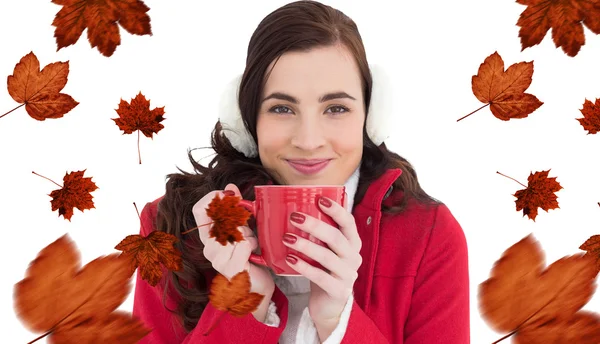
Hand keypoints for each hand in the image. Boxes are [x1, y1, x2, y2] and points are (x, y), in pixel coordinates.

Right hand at [192, 183, 274, 295]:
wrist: (256, 285)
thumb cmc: (248, 255)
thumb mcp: (242, 227)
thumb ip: (235, 207)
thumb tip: (230, 186)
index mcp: (208, 234)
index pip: (198, 209)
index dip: (214, 198)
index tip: (231, 196)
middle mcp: (208, 247)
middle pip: (221, 217)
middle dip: (240, 219)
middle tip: (248, 229)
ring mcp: (216, 259)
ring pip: (235, 231)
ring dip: (249, 235)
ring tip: (251, 244)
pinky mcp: (229, 269)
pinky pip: (242, 246)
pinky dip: (251, 246)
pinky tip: (252, 254)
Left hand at [282, 193, 361, 326]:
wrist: (329, 305)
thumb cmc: (325, 271)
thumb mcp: (327, 251)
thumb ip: (320, 234)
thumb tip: (297, 208)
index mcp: (353, 243)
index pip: (348, 222)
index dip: (336, 210)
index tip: (320, 199)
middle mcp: (354, 257)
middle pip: (336, 237)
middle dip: (315, 225)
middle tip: (294, 216)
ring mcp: (348, 275)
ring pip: (327, 257)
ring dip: (305, 245)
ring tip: (286, 238)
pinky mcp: (338, 291)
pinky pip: (320, 277)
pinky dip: (304, 267)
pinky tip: (290, 260)